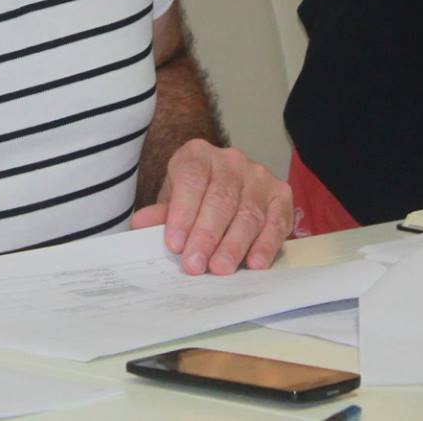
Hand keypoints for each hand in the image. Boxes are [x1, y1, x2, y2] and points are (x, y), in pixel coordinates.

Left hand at [130, 140, 292, 274]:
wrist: (224, 185)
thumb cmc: (195, 197)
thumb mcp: (173, 200)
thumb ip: (160, 214)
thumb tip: (140, 225)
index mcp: (198, 155)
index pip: (191, 180)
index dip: (182, 213)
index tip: (174, 244)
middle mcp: (232, 160)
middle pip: (221, 199)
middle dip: (206, 235)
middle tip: (195, 265)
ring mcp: (259, 176)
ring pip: (248, 212)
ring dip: (234, 244)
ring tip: (220, 268)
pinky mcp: (282, 194)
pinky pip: (276, 221)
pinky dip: (266, 244)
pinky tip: (255, 263)